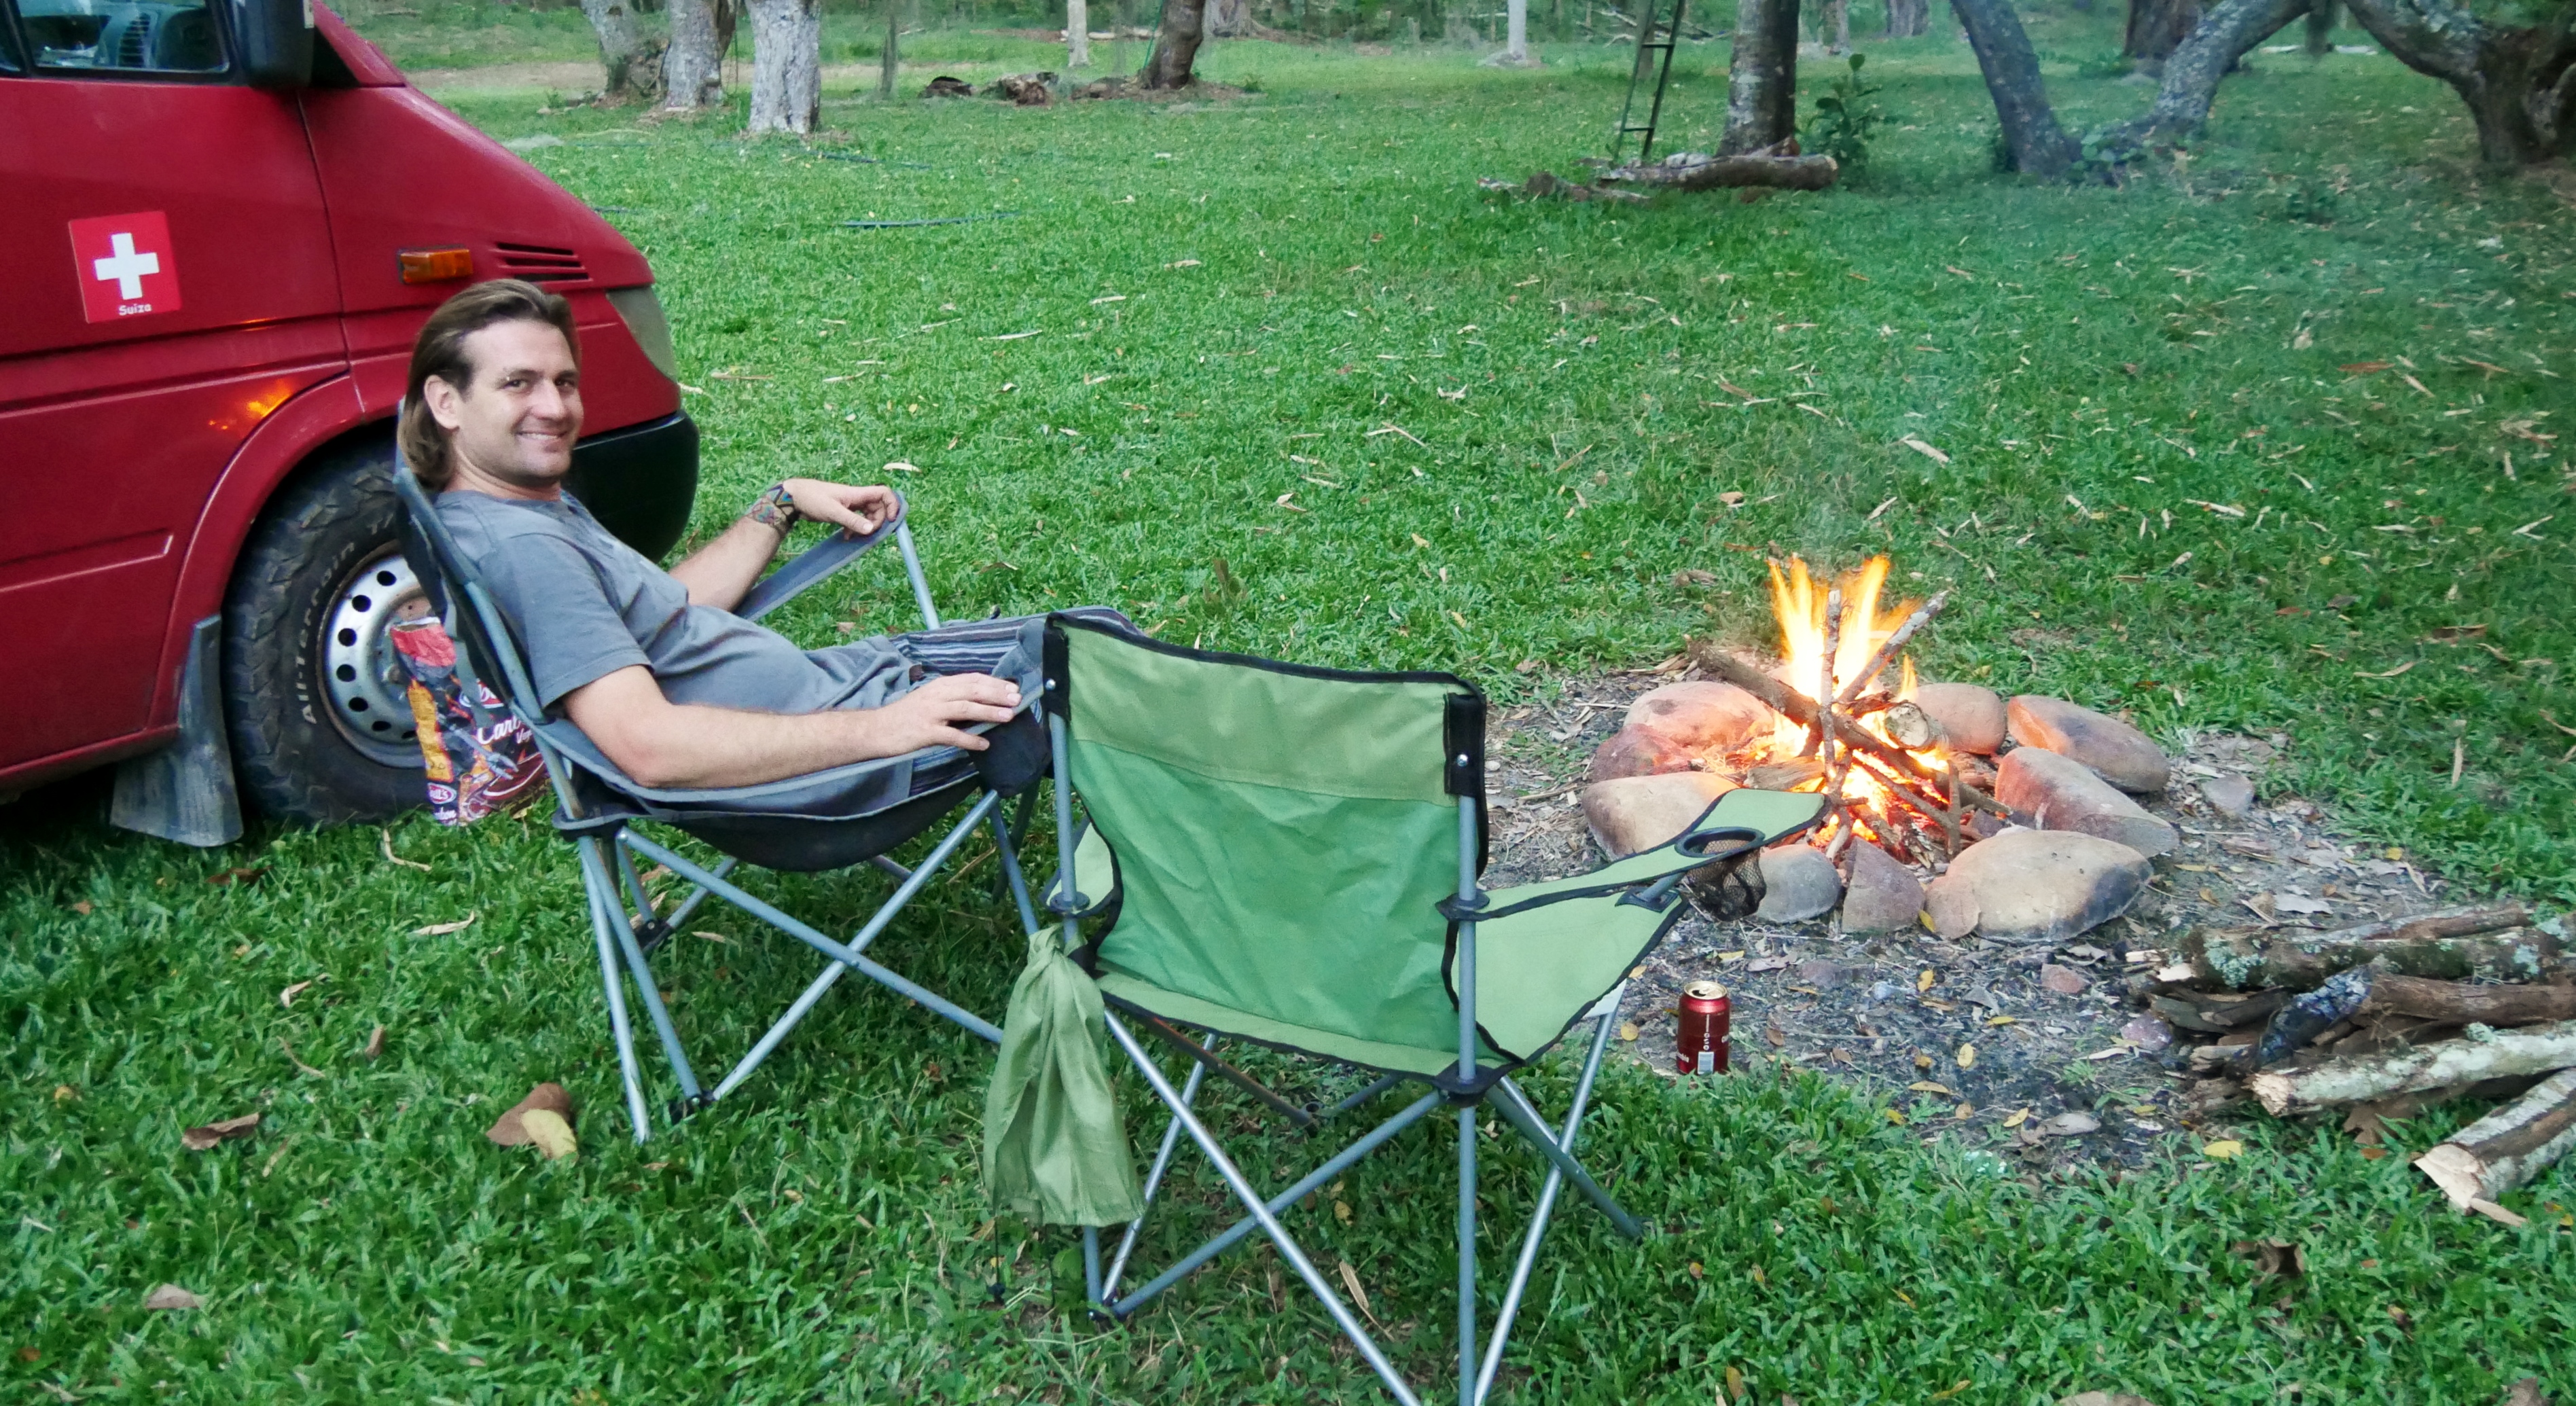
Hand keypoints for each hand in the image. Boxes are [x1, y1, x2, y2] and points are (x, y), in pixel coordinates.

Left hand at [781, 479, 897, 536]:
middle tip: (868, 533)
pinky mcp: (843, 512)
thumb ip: (852, 520)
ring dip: (866, 527)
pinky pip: (856, 521)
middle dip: (877, 522)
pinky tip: (846, 537)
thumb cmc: (813, 499)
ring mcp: (850, 505)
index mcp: (857, 493)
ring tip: (856, 537)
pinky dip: (855, 529)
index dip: (892, 505)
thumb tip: (871, 530)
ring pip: (867, 516)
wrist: (793, 497)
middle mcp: (856, 498)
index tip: (891, 520)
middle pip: (878, 508)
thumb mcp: (833, 511)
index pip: (883, 493)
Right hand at [866, 672, 1020, 753]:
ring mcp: (932, 713)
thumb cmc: (906, 715)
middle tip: (1017, 699)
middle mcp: (938, 695)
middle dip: (997, 694)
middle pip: (973, 690)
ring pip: (966, 708)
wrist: (877, 728)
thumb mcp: (930, 698)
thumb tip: (981, 700)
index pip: (973, 679)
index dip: (994, 682)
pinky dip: (970, 740)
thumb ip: (952, 697)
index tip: (1013, 687)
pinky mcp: (926, 732)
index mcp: (941, 685)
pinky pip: (952, 736)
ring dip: (989, 712)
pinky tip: (984, 745)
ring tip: (1009, 716)